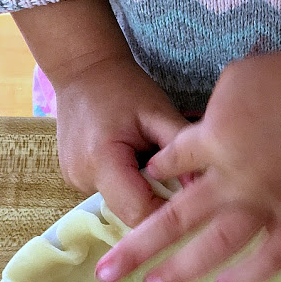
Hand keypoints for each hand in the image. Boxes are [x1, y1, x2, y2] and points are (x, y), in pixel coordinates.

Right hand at [13, 0, 187, 226]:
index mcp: (102, 161)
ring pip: (120, 206)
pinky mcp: (75, 181)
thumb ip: (182, 151)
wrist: (81, 68)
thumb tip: (205, 187)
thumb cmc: (123, 86)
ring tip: (152, 164)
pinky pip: (110, 195)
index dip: (167, 213)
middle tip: (176, 181)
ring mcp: (75, 182)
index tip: (190, 203)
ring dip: (142, 194)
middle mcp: (83, 178)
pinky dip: (127, 186)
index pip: (139, 211)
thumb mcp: (158, 112)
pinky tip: (133, 161)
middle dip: (157, 204)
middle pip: (129, 213)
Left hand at [95, 41, 280, 281]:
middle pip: (172, 219)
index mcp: (213, 140)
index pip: (166, 167)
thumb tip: (185, 142)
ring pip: (215, 248)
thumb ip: (205, 116)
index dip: (151, 178)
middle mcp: (232, 179)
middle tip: (107, 273)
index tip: (143, 190)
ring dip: (181, 272)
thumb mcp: (236, 81)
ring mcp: (266, 203)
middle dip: (135, 248)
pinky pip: (271, 258)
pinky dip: (248, 278)